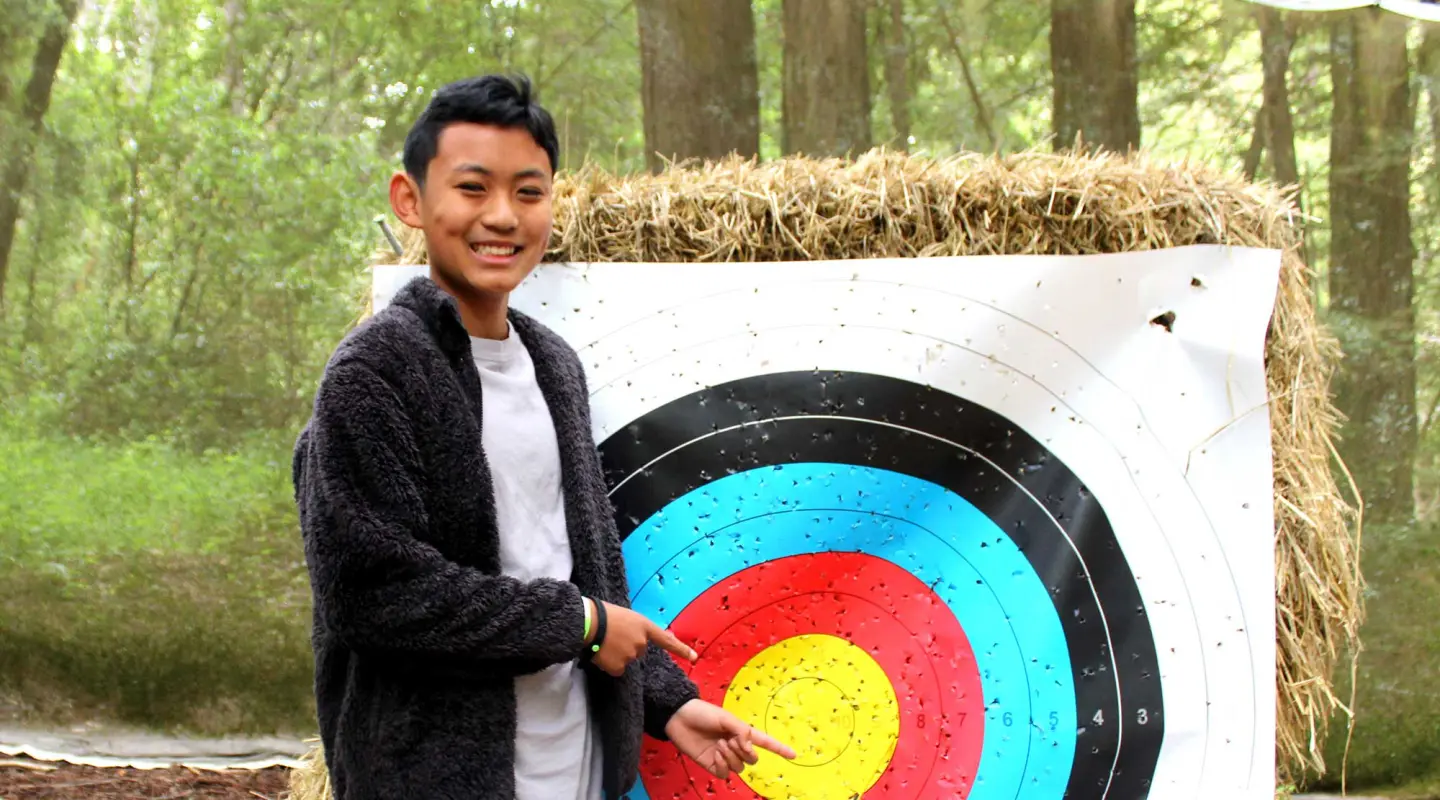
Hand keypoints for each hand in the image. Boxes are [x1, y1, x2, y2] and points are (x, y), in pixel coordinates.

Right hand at [586, 599, 696, 676]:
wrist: (588, 622)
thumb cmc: (604, 614)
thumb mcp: (627, 617)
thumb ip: (638, 629)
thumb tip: (641, 639)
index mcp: (645, 627)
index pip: (666, 640)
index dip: (681, 649)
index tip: (694, 657)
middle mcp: (641, 643)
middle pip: (639, 651)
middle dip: (629, 646)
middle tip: (613, 636)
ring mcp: (631, 655)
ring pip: (627, 660)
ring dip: (617, 655)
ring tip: (605, 642)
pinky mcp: (619, 667)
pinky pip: (617, 669)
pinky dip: (609, 664)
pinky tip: (602, 653)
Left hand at [664, 699, 796, 779]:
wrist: (679, 718)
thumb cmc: (703, 713)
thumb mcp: (726, 718)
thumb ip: (742, 732)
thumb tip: (750, 749)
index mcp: (742, 732)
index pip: (765, 742)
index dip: (780, 749)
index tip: (794, 755)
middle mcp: (735, 746)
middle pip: (752, 760)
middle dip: (744, 752)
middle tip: (731, 740)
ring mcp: (724, 757)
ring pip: (739, 767)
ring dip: (731, 757)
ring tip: (719, 744)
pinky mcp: (712, 765)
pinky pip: (725, 773)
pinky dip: (722, 765)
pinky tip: (715, 754)